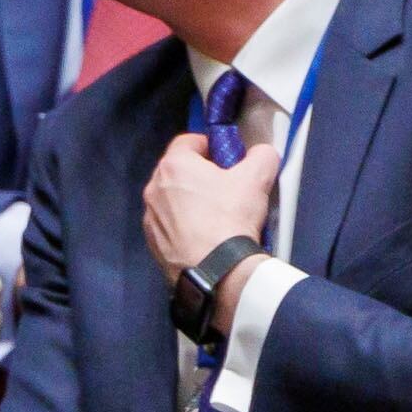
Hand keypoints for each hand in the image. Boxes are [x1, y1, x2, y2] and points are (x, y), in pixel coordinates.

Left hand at [143, 132, 276, 289]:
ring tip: (215, 214)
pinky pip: (169, 224)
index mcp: (173, 166)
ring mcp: (149, 217)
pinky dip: (183, 225)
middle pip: (177, 171)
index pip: (188, 141)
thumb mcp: (256, 178)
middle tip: (225, 186)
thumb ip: (262, 156)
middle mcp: (153, 188)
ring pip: (171, 199)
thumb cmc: (230, 217)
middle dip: (199, 174)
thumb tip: (262, 153)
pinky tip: (203, 236)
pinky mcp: (152, 242)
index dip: (209, 146)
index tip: (226, 159)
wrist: (215, 269)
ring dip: (189, 200)